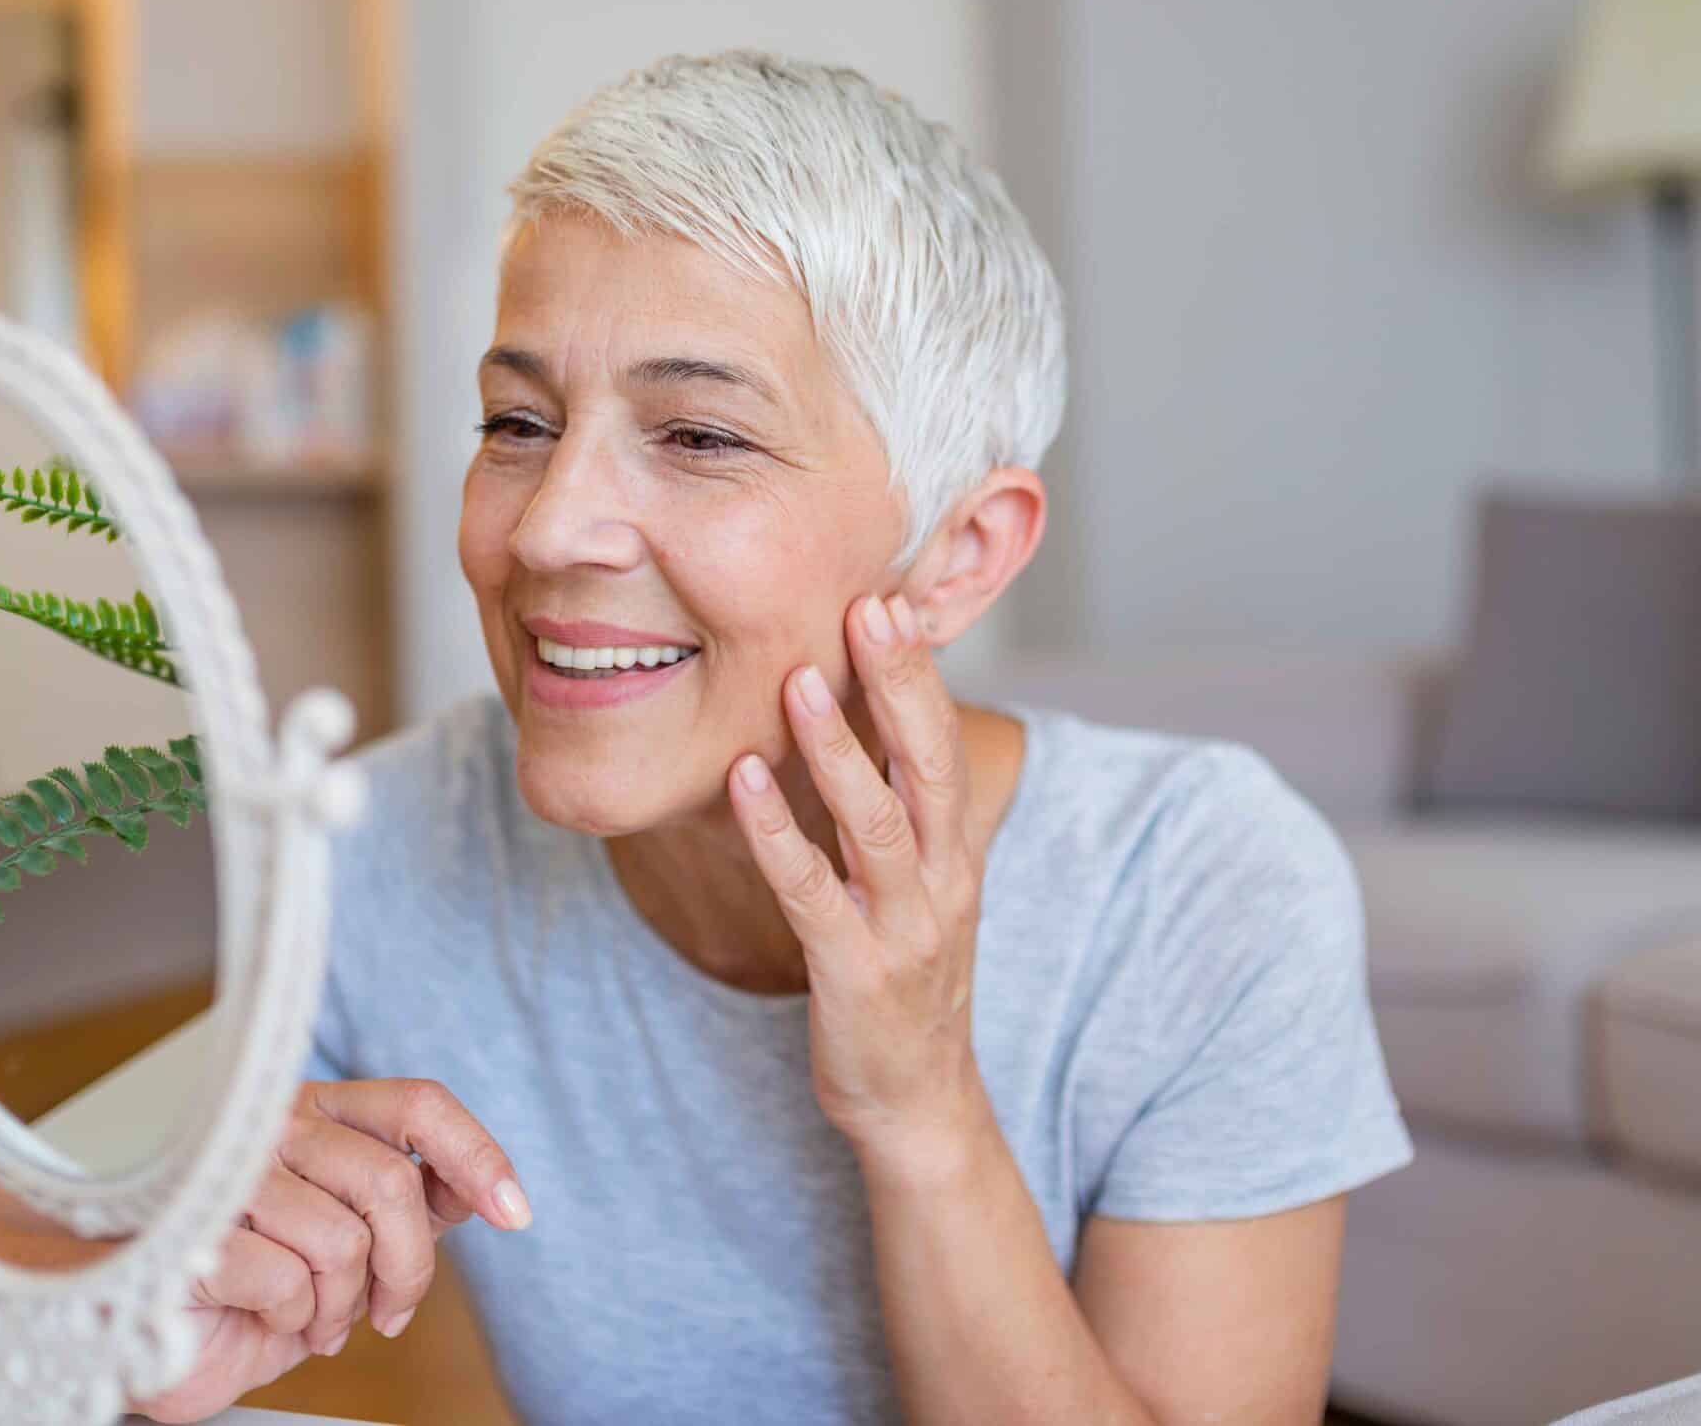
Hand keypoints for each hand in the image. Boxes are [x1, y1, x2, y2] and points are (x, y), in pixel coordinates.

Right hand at [133, 1077, 531, 1422]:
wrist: (142, 1320)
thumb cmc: (245, 1276)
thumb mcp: (343, 1235)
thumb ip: (406, 1203)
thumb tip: (481, 1191)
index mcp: (317, 1111)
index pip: (418, 1104)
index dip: (477, 1154)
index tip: (513, 1212)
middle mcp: (274, 1125)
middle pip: (392, 1182)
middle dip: (407, 1266)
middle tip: (387, 1310)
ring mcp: (231, 1171)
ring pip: (344, 1239)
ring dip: (341, 1304)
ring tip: (313, 1317)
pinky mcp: (195, 1228)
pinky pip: (288, 1280)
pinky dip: (291, 1320)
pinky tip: (266, 1319)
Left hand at [726, 591, 989, 1168]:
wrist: (918, 1104)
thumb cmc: (904, 978)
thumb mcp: (917, 885)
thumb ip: (895, 807)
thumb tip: (856, 716)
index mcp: (956, 850)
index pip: (945, 742)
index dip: (921, 671)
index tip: (891, 597)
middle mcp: (943, 880)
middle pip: (929, 764)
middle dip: (900, 683)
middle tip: (867, 607)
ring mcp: (903, 928)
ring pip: (876, 822)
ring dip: (838, 749)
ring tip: (799, 680)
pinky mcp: (855, 973)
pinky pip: (812, 891)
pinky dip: (777, 832)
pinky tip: (744, 779)